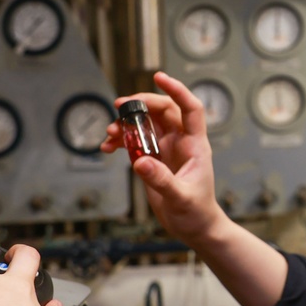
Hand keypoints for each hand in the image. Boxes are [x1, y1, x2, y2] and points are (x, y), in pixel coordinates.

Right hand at [101, 72, 226, 244]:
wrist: (194, 228)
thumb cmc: (197, 212)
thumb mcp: (181, 198)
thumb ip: (161, 180)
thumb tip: (140, 161)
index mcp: (195, 145)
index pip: (190, 108)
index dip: (177, 90)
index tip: (159, 77)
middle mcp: (181, 142)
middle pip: (162, 110)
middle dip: (141, 104)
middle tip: (120, 106)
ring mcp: (166, 149)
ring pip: (145, 124)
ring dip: (127, 123)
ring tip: (110, 133)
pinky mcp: (153, 160)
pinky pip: (135, 141)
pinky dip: (121, 140)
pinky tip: (108, 147)